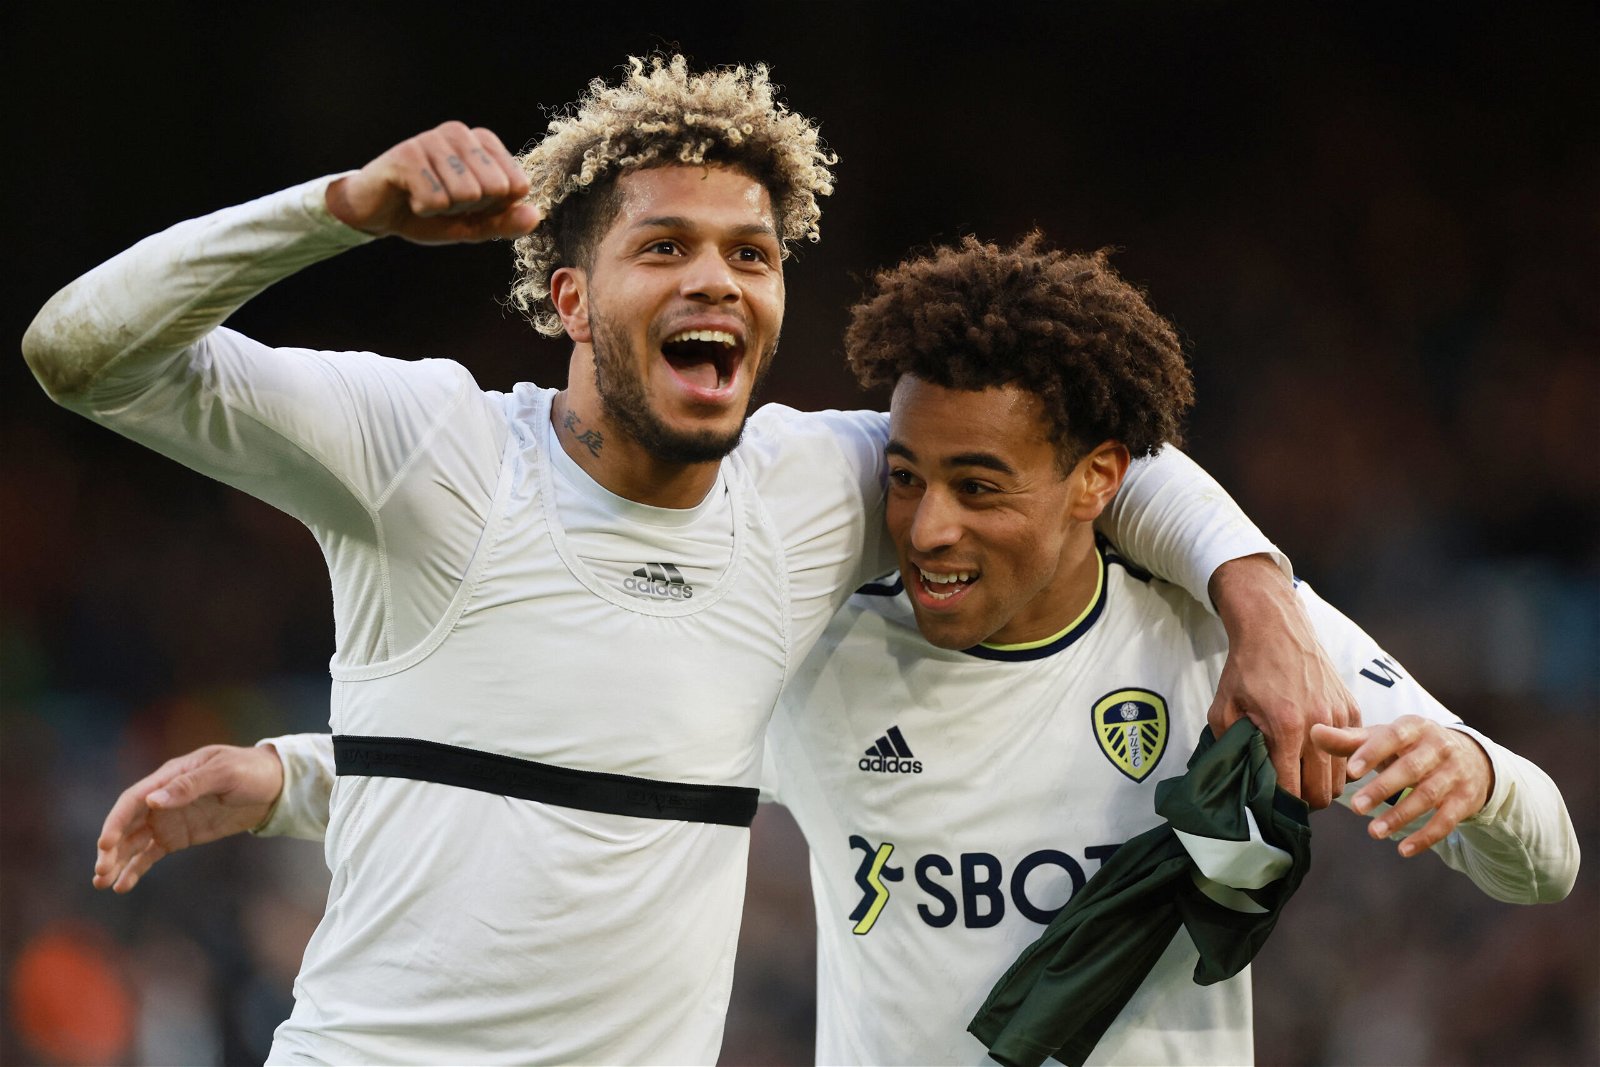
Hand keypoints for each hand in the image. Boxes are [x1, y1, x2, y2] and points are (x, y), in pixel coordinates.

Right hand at [93, 743, 285, 892]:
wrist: (273, 785)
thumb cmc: (249, 770)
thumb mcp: (224, 773)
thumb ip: (189, 786)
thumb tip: (152, 800)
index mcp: (169, 776)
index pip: (133, 800)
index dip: (116, 822)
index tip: (105, 844)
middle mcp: (162, 800)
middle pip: (127, 824)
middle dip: (110, 848)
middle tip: (100, 872)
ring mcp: (168, 819)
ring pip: (133, 842)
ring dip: (117, 861)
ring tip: (102, 884)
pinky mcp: (178, 837)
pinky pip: (151, 854)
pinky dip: (136, 869)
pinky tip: (123, 886)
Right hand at [326, 121, 539, 243]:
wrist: (377, 212)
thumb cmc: (429, 213)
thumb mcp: (474, 224)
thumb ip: (505, 222)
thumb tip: (535, 215)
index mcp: (483, 144)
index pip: (517, 186)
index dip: (493, 208)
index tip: (468, 203)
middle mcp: (461, 133)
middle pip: (495, 189)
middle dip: (470, 209)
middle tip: (444, 201)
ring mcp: (433, 139)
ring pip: (467, 194)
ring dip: (445, 209)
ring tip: (425, 198)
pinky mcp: (407, 153)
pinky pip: (436, 199)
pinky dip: (423, 209)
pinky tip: (409, 197)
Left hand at [1207, 554, 1359, 808]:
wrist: (1275, 627)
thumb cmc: (1247, 668)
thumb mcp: (1224, 708)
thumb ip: (1231, 745)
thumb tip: (1241, 778)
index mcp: (1286, 727)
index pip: (1292, 789)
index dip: (1281, 804)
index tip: (1271, 805)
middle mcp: (1320, 725)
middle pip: (1324, 793)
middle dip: (1305, 802)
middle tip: (1289, 796)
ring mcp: (1341, 716)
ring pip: (1343, 777)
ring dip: (1324, 784)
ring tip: (1303, 776)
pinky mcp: (1352, 708)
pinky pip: (1354, 751)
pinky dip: (1339, 761)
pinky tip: (1317, 754)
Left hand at [1311, 717, 1492, 856]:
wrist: (1468, 757)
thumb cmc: (1409, 747)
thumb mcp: (1383, 739)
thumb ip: (1349, 740)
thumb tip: (1314, 732)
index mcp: (1414, 727)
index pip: (1393, 737)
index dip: (1372, 753)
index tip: (1351, 772)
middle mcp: (1439, 747)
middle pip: (1410, 769)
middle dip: (1382, 789)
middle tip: (1355, 808)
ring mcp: (1455, 773)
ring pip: (1428, 796)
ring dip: (1400, 816)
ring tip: (1373, 832)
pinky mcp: (1465, 799)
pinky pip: (1446, 820)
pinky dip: (1425, 836)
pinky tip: (1403, 850)